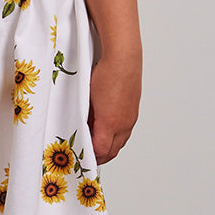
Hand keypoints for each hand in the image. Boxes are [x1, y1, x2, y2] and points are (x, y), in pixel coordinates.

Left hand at [87, 45, 141, 163]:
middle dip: (99, 155)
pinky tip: (104, 125)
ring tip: (93, 139)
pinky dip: (115, 134)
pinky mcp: (133, 110)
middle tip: (86, 152)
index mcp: (111, 123)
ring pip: (119, 141)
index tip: (80, 155)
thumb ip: (87, 118)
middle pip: (112, 150)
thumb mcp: (88, 98)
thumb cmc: (106, 74)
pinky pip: (125, 130)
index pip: (101, 151)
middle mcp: (124, 124)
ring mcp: (131, 118)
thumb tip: (84, 129)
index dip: (90, 156)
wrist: (123, 57)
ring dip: (108, 144)